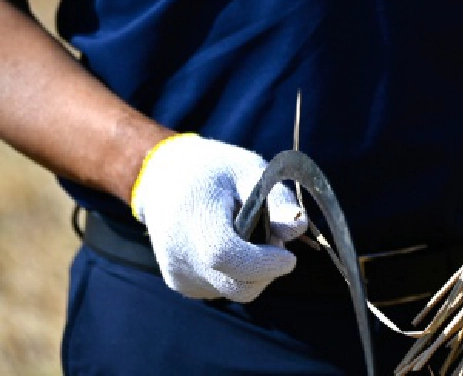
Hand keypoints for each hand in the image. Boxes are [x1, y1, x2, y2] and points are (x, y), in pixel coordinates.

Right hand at [131, 134, 308, 301]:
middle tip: (274, 240)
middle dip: (266, 270)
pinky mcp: (180, 283)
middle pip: (236, 286)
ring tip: (248, 236)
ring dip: (252, 272)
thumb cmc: (216, 171)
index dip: (263, 263)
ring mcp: (177, 273)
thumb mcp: (250, 171)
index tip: (289, 257)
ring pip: (232, 291)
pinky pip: (220, 290)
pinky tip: (231, 245)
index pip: (228, 257)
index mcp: (195, 218)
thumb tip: (297, 228)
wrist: (165, 178)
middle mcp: (180, 253)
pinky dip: (236, 275)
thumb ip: (277, 200)